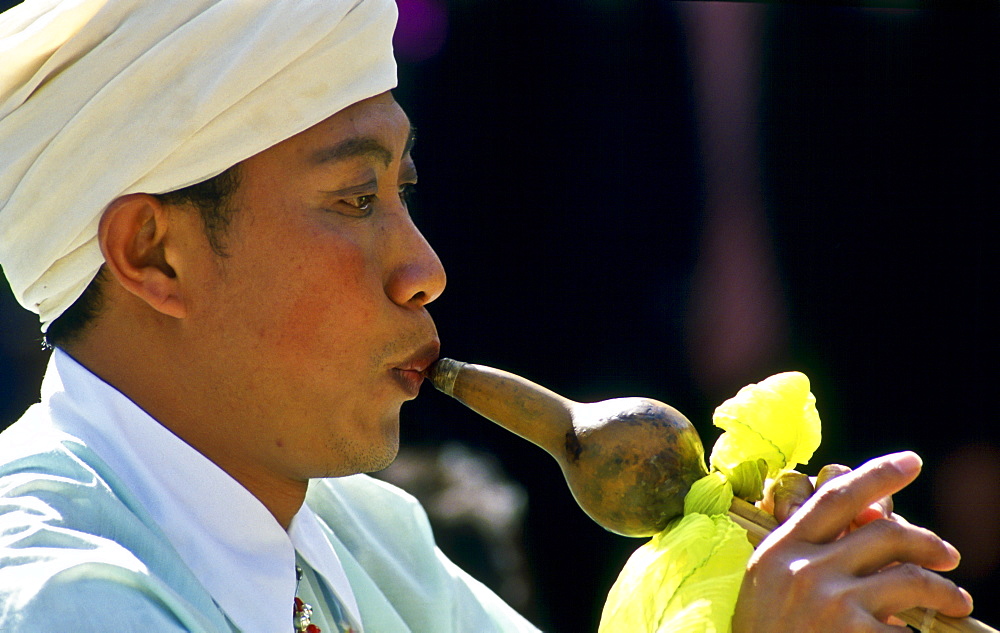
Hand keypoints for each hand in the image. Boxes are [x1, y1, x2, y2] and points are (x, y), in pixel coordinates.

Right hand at [732, 452, 972, 632]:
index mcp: (782, 548)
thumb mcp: (770, 581)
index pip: (836, 497)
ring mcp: (832, 603)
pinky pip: (905, 630)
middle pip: (884, 532)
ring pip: (910, 578)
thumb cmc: (765, 631)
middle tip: (949, 555)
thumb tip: (874, 520)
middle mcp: (807, 569)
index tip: (910, 461)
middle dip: (927, 541)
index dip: (877, 474)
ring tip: (956, 601)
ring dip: (944, 591)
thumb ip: (810, 550)